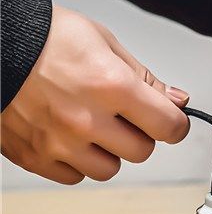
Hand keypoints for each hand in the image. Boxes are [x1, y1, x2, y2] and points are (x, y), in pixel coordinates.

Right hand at [1, 6, 189, 183]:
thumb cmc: (48, 37)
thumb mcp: (107, 43)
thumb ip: (145, 78)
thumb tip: (175, 101)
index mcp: (111, 86)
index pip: (167, 126)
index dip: (176, 123)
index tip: (173, 120)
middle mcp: (86, 120)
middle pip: (142, 151)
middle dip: (142, 133)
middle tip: (127, 114)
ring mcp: (58, 143)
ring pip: (109, 169)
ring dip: (110, 150)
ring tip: (96, 123)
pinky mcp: (33, 157)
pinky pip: (73, 176)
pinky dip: (78, 161)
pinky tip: (71, 135)